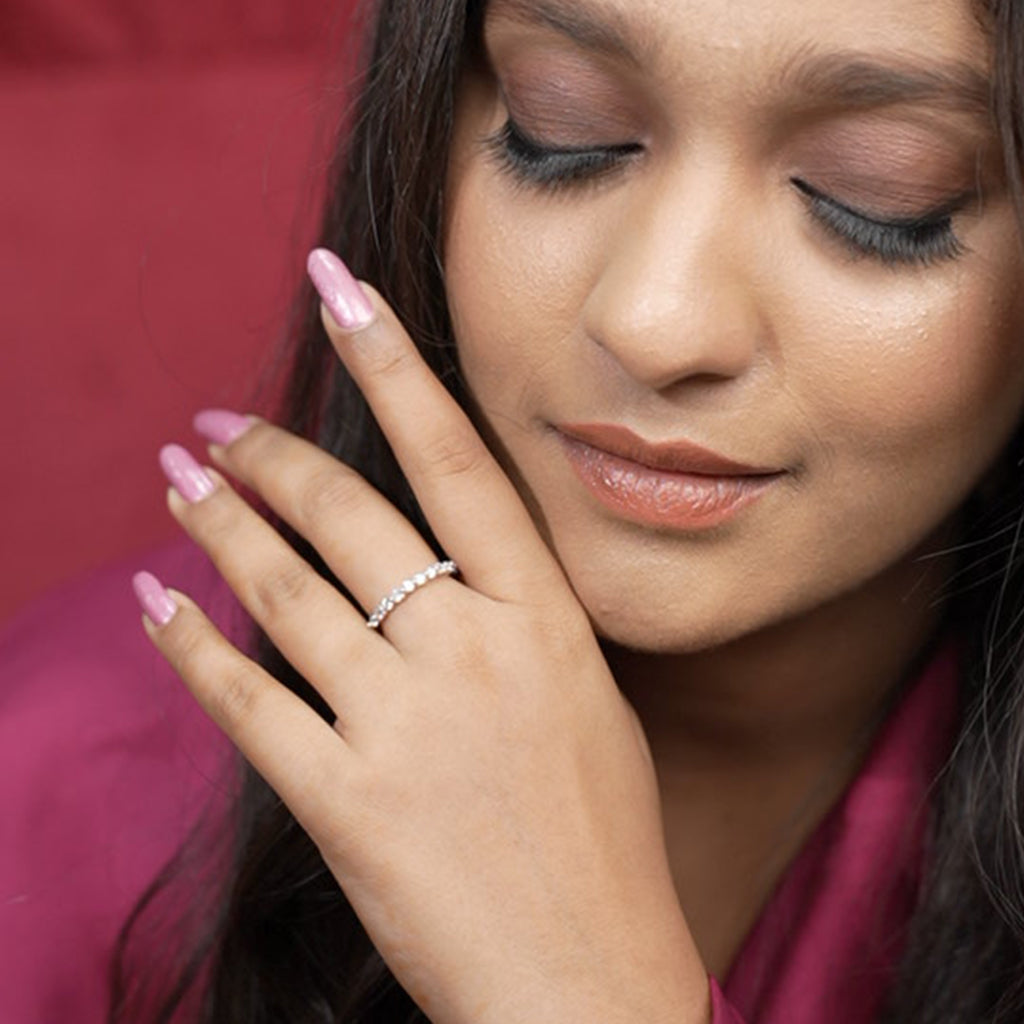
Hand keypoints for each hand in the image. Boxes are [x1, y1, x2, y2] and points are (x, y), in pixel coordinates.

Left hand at [136, 250, 709, 1023]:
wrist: (589, 982)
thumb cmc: (604, 843)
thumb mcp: (586, 704)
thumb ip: (515, 626)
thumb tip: (438, 568)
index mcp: (544, 620)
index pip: (459, 460)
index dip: (395, 364)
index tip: (341, 292)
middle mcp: (472, 653)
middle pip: (350, 516)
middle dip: (271, 457)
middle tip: (217, 425)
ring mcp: (406, 727)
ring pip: (285, 593)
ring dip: (219, 527)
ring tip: (177, 480)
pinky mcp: (347, 805)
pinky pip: (246, 703)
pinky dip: (191, 647)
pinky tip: (155, 602)